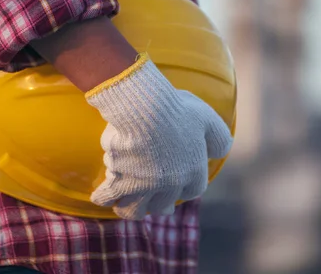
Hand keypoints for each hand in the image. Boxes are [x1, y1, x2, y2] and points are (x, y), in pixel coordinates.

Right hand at [86, 53, 232, 219]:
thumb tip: (220, 152)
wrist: (147, 109)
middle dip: (158, 204)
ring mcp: (143, 187)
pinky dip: (103, 198)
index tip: (178, 188)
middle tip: (154, 204)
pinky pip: (108, 197)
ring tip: (125, 205)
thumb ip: (219, 139)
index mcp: (193, 173)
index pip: (192, 191)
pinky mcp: (120, 182)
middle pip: (163, 206)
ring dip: (131, 208)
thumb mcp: (210, 120)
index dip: (184, 189)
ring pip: (135, 210)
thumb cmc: (179, 110)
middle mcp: (169, 186)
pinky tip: (100, 196)